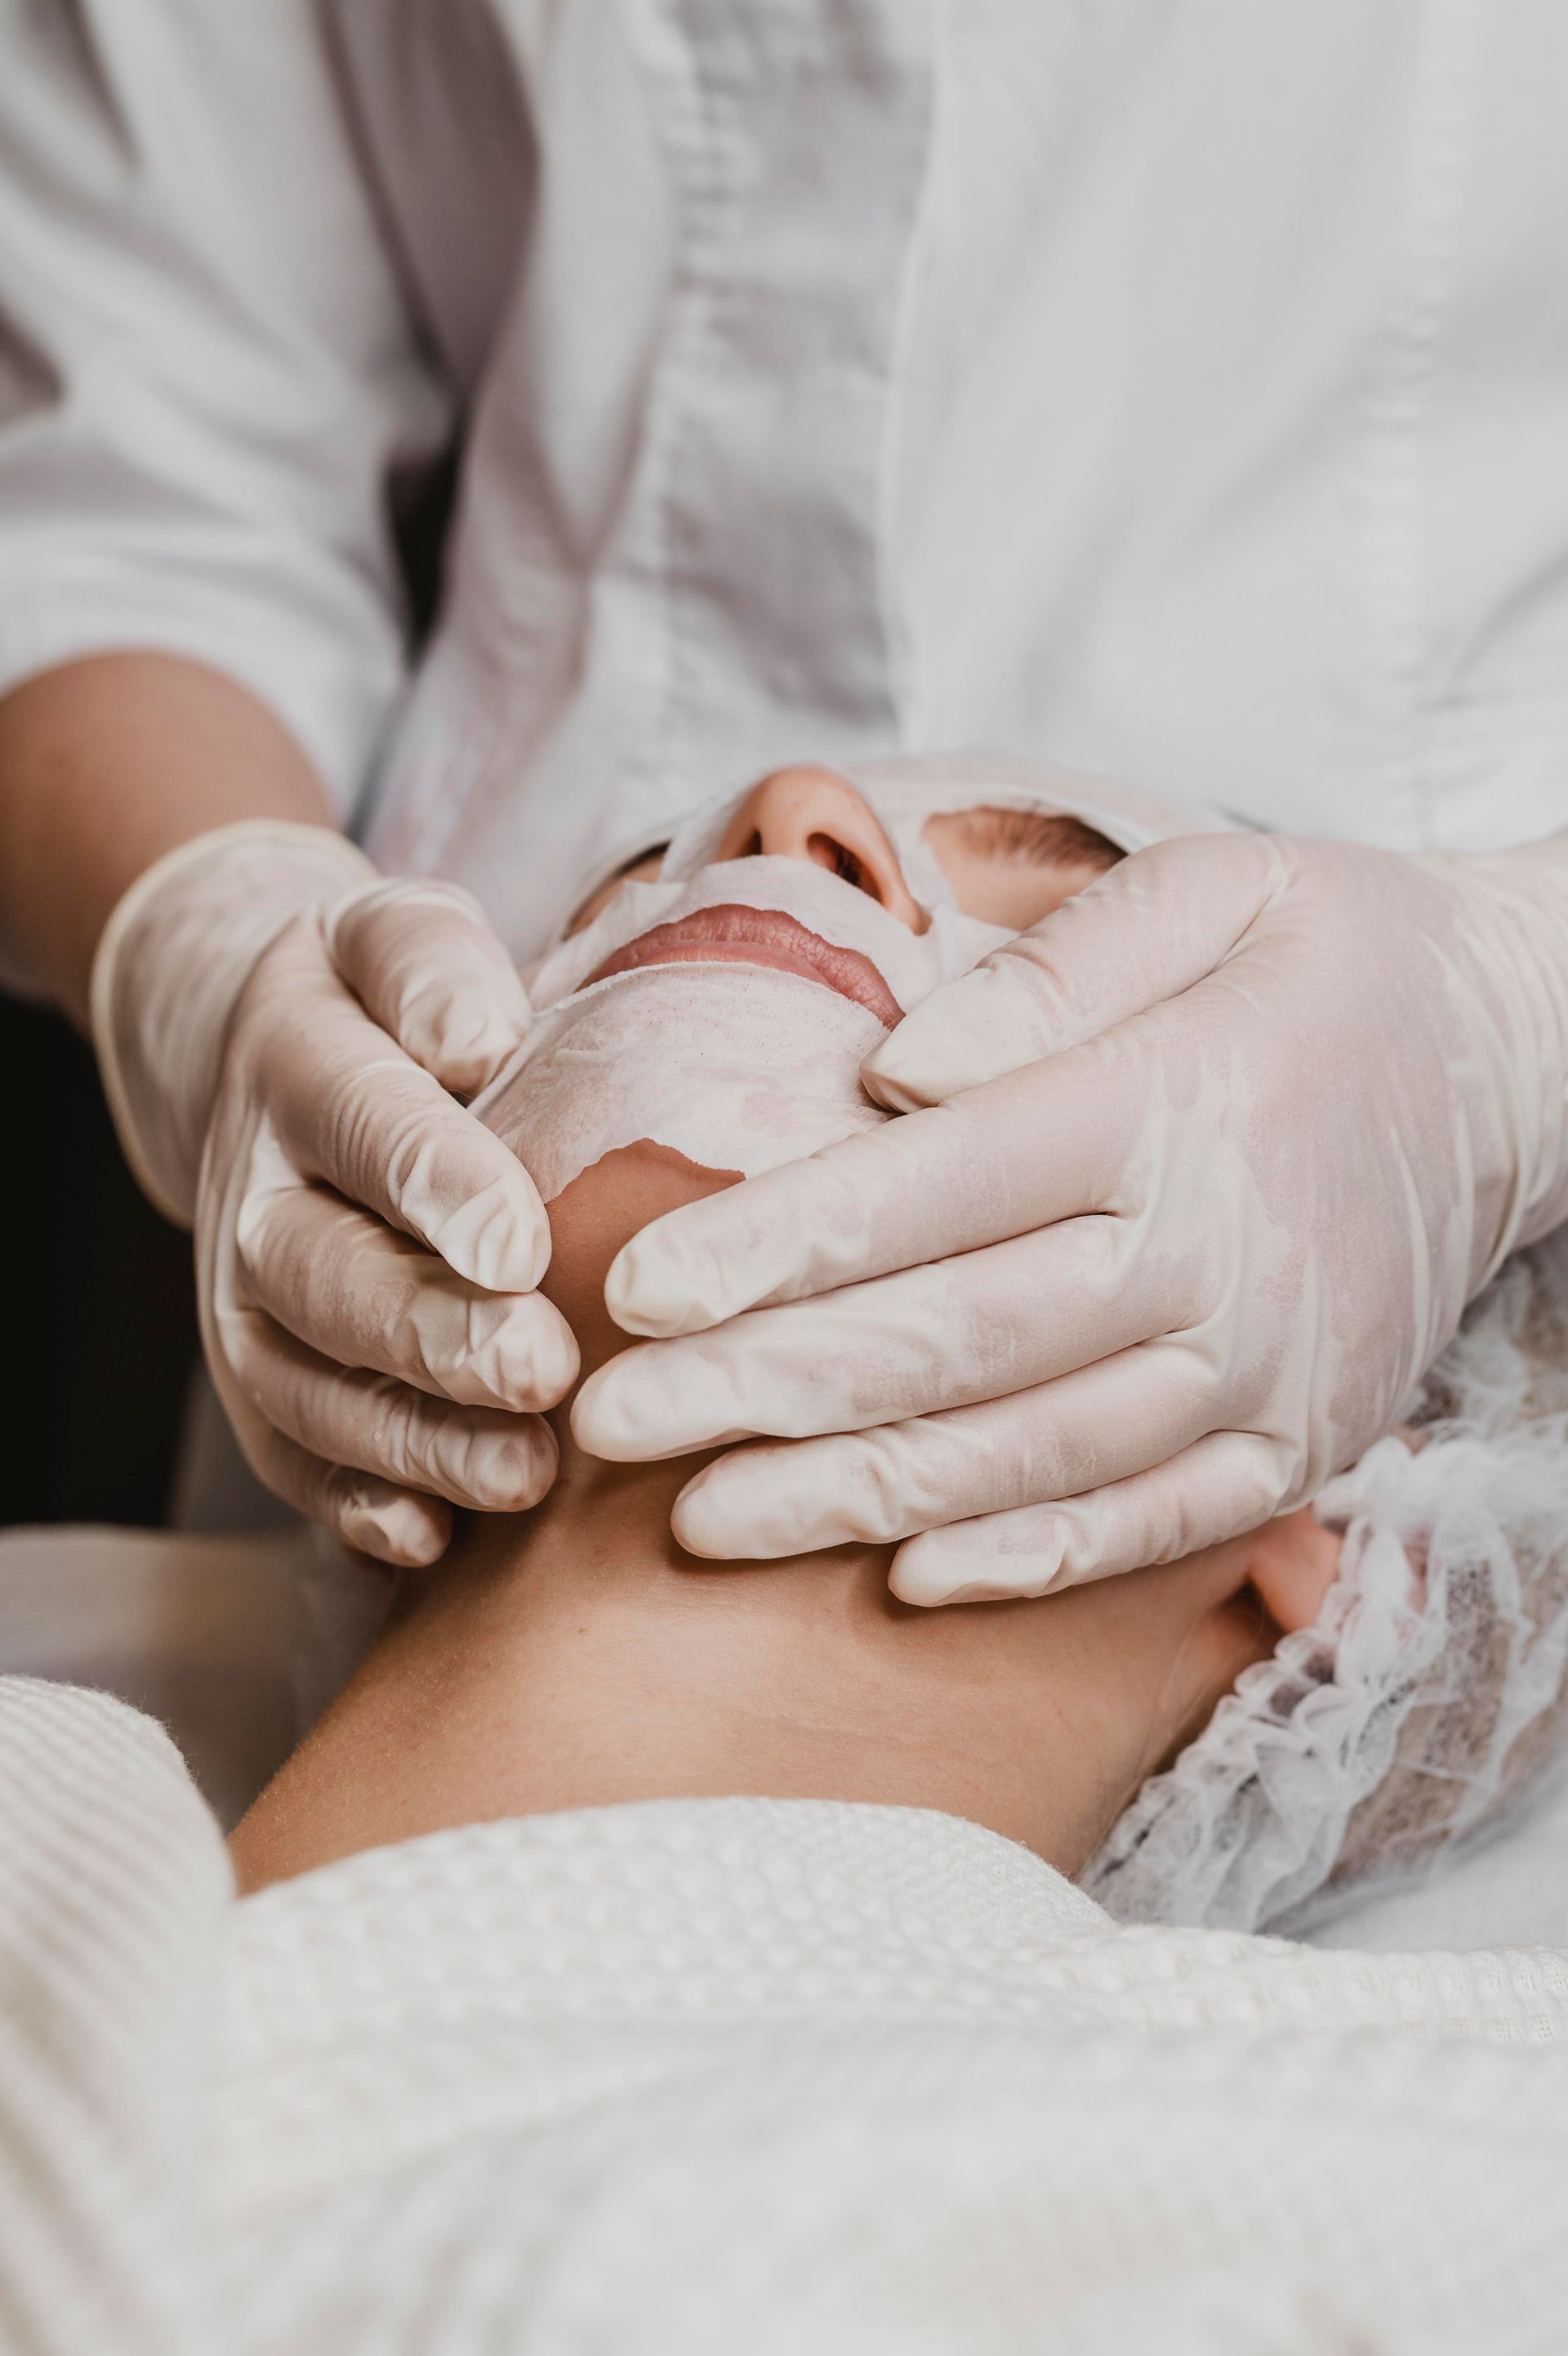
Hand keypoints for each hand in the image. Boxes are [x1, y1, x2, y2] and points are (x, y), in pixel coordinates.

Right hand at [94, 825, 574, 1564]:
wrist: (281, 1067)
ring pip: (308, 1387)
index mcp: (298, 1065)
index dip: (436, 1185)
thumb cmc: (392, 1005)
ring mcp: (248, 1301)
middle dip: (435, 1335)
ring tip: (525, 1473)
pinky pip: (293, 1459)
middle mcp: (256, 1194)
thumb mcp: (404, 936)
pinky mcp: (263, 1383)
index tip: (518, 1241)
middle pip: (327, 1276)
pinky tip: (435, 1539)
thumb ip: (434, 969)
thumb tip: (477, 1036)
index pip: (361, 1123)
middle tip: (543, 1368)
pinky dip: (357, 1507)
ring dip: (416, 1440)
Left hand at [572, 830, 1567, 1600]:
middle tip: (603, 1430)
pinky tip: (900, 1576)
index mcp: (1167, 1105)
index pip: (929, 1193)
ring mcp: (1263, 1371)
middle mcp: (1213, 1256)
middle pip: (947, 1344)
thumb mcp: (1214, 886)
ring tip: (699, 1522)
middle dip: (758, 1394)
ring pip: (1021, 1456)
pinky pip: (1143, 1528)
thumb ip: (1049, 974)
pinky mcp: (1298, 1444)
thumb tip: (888, 1075)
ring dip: (850, 1499)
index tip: (631, 1294)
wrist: (1525, 1060)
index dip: (769, 1250)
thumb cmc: (1334, 955)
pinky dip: (1021, 1560)